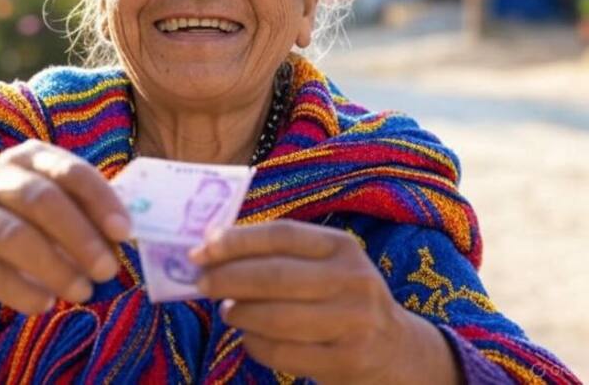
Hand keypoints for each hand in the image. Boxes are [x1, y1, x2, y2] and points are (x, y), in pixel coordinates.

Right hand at [0, 139, 130, 314]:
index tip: (125, 232)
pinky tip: (45, 304)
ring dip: (54, 268)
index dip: (100, 200)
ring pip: (13, 236)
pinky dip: (20, 290)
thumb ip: (86, 213)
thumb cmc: (22, 219)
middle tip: (108, 269)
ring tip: (82, 291)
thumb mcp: (53, 206)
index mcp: (29, 156)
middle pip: (41, 200)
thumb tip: (126, 239)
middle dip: (79, 236)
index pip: (70, 171)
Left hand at [189, 220, 457, 384]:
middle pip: (275, 276)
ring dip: (240, 314)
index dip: (237, 241)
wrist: (396, 350)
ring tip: (227, 311)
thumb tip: (211, 245)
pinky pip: (284, 353)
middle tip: (202, 282)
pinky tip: (249, 337)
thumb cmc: (341, 297)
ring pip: (276, 318)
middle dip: (229, 278)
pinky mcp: (346, 361)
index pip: (282, 235)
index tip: (201, 249)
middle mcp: (353, 280)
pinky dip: (256, 345)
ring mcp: (353, 323)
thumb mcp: (325, 264)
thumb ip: (279, 253)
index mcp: (342, 247)